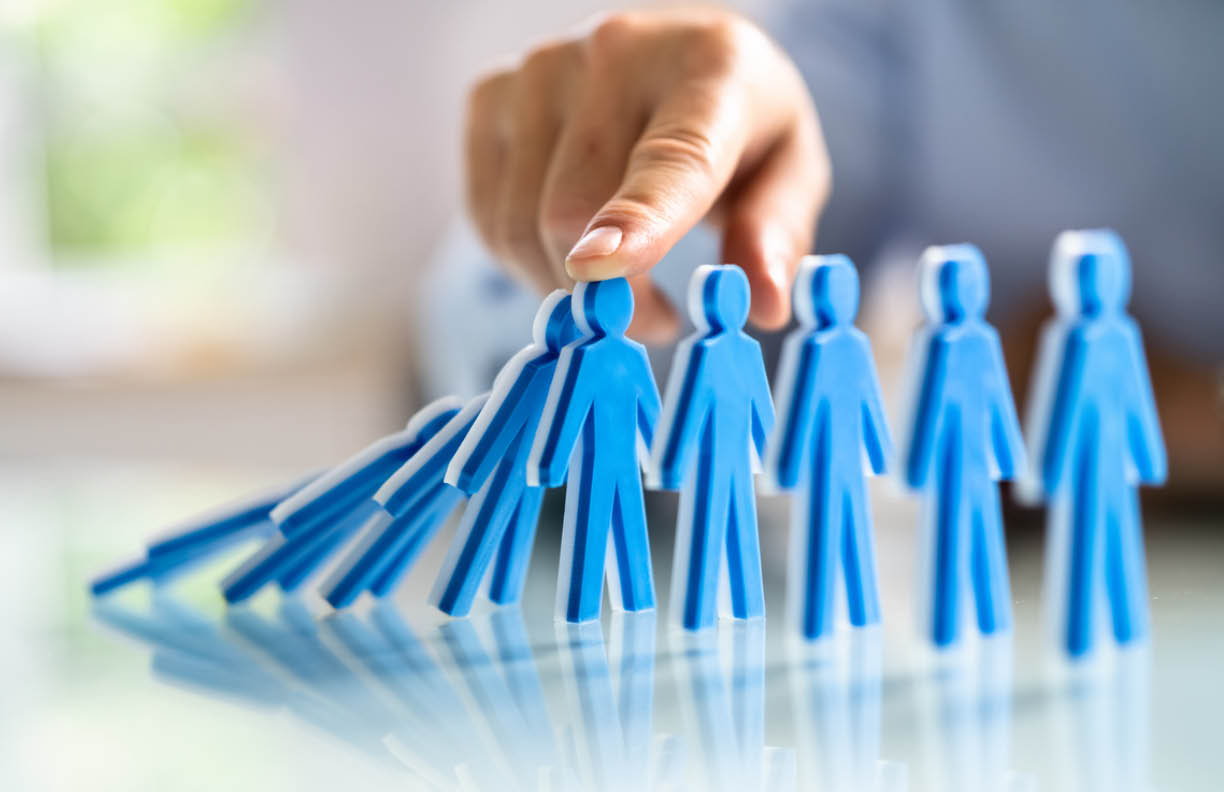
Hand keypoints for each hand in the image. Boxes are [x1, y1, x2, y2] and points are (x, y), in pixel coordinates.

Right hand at [464, 8, 829, 341]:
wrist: (674, 56)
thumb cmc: (741, 123)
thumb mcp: (790, 170)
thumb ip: (778, 233)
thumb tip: (764, 305)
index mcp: (710, 66)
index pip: (669, 157)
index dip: (635, 219)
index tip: (601, 270)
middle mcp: (615, 50)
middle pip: (572, 212)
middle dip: (611, 297)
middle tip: (654, 319)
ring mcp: (540, 68)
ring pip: (520, 224)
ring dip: (564, 286)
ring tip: (618, 282)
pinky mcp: (490, 94)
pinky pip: (488, 218)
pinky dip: (525, 261)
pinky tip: (572, 251)